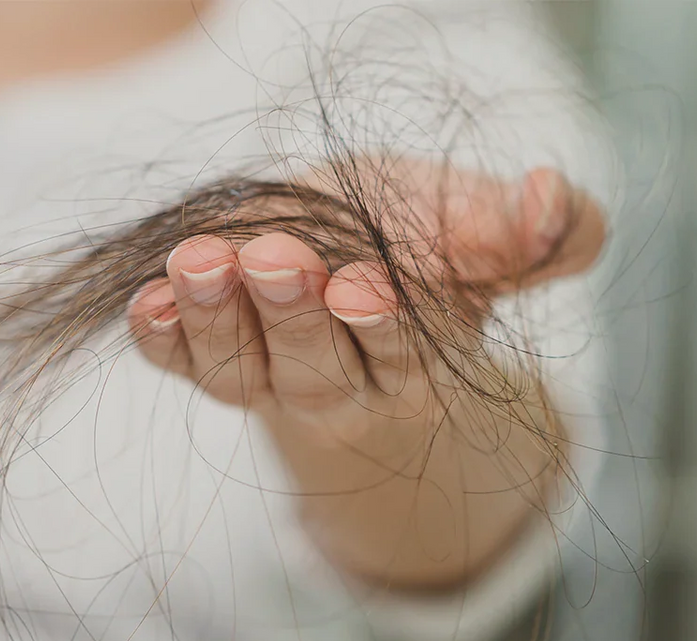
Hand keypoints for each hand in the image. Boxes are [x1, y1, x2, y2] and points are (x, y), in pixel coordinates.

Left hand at [126, 162, 605, 588]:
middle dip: (293, 316)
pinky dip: (163, 338)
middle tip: (276, 257)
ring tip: (200, 260)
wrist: (353, 261)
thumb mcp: (484, 227)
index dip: (385, 325)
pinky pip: (183, 364)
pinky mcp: (212, 360)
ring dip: (216, 318)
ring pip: (241, 371)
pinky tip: (147, 300)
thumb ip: (544, 230)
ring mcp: (270, 379)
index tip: (365, 285)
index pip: (406, 353)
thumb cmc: (427, 244)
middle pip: (316, 368)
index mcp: (425, 361)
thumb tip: (549, 198)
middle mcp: (345, 387)